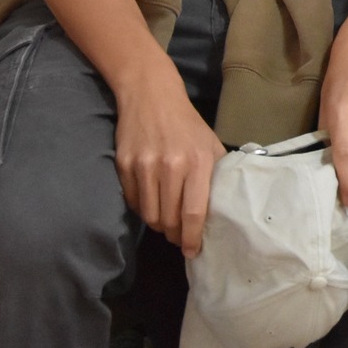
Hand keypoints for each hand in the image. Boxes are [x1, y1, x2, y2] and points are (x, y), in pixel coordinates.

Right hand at [114, 73, 225, 255]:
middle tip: (179, 238)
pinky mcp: (125, 166)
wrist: (152, 96)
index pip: (194, 211)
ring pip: (149, 215)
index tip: (193, 251)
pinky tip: (152, 204)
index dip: (192, 236)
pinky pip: (133, 202)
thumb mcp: (210, 144)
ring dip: (158, 225)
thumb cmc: (187, 124)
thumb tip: (222, 209)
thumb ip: (216, 174)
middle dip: (174, 235)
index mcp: (198, 162)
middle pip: (169, 219)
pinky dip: (143, 210)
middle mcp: (171, 166)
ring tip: (166, 223)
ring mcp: (145, 166)